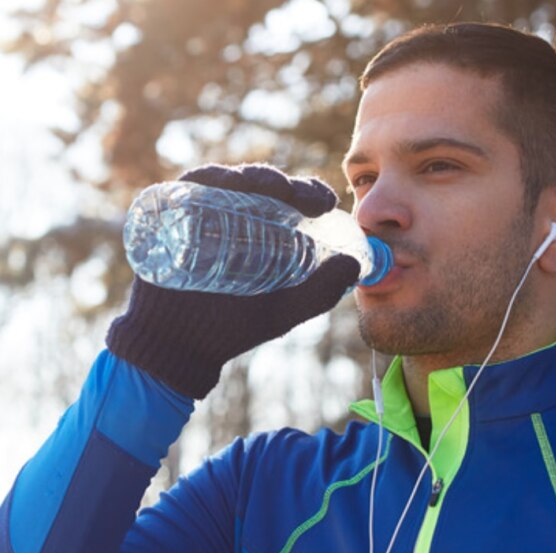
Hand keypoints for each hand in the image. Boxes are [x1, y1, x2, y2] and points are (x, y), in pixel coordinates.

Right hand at [107, 163, 359, 397]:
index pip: (292, 202)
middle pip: (264, 187)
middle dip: (285, 183)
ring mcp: (204, 214)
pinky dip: (207, 180)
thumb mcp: (281, 311)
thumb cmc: (230, 328)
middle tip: (300, 194)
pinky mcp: (173, 216)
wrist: (178, 345)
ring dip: (250, 177)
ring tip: (267, 185)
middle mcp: (236, 217)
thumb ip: (318, 293)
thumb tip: (355, 266)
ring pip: (230, 181)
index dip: (310, 194)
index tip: (325, 201)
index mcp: (265, 233)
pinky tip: (224, 184)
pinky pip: (190, 188)